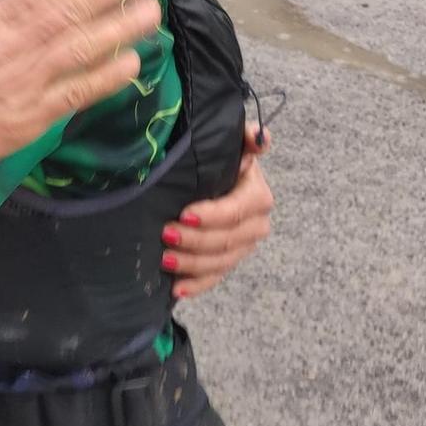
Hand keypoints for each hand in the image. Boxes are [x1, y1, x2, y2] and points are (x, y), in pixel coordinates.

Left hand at [167, 127, 274, 298]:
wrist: (220, 178)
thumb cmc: (223, 159)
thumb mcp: (233, 143)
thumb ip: (246, 137)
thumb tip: (260, 138)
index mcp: (257, 196)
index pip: (236, 210)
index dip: (212, 215)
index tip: (184, 214)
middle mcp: (256, 224)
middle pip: (227, 240)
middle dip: (195, 241)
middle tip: (165, 234)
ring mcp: (243, 246)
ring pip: (220, 262)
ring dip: (192, 264)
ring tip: (165, 259)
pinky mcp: (228, 260)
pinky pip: (216, 277)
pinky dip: (197, 284)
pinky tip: (177, 289)